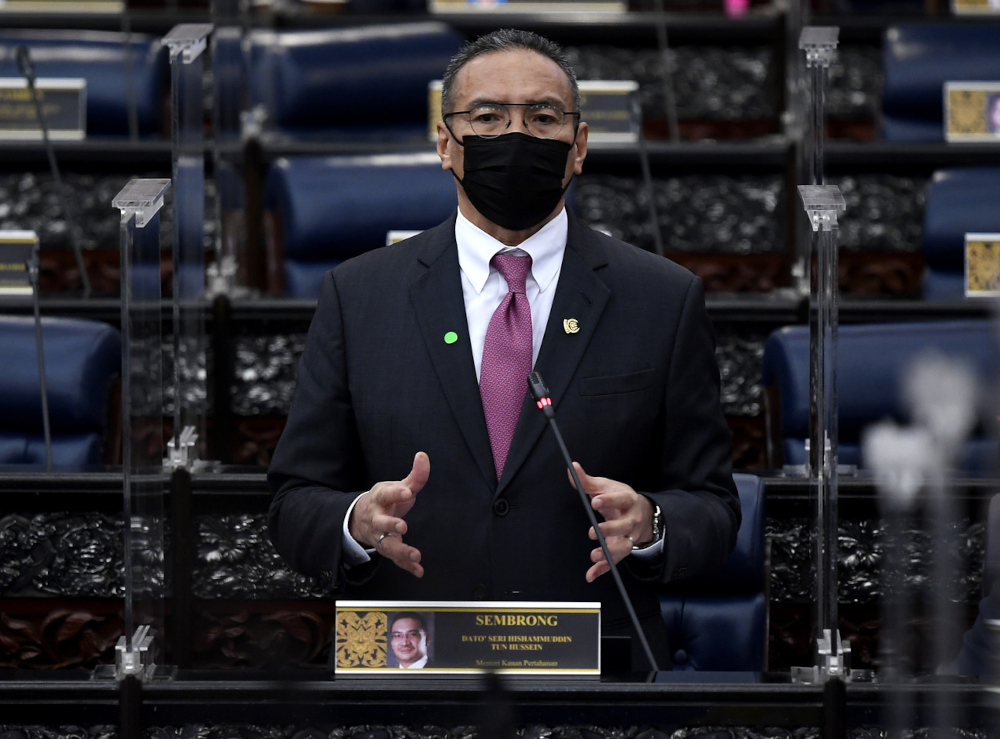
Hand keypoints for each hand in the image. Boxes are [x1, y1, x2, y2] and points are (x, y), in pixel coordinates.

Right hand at [349, 452, 429, 577]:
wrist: (362, 518)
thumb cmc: (385, 500)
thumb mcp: (397, 486)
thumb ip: (414, 475)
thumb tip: (423, 455)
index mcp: (379, 499)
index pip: (386, 495)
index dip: (395, 493)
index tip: (407, 492)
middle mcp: (376, 519)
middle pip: (381, 524)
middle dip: (390, 525)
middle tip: (403, 526)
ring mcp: (380, 536)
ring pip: (387, 545)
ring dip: (401, 551)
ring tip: (416, 555)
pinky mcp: (386, 549)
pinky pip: (395, 560)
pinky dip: (407, 566)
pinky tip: (419, 570)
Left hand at [570, 462, 654, 582]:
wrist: (640, 511)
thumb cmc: (618, 497)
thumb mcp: (605, 486)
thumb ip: (587, 481)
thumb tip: (572, 468)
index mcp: (627, 500)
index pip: (621, 500)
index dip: (608, 501)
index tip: (595, 502)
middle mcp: (631, 520)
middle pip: (625, 526)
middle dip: (610, 529)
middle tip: (593, 532)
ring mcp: (629, 536)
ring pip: (624, 547)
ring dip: (610, 552)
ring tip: (594, 555)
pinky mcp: (623, 549)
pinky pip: (615, 561)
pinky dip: (604, 569)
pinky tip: (591, 575)